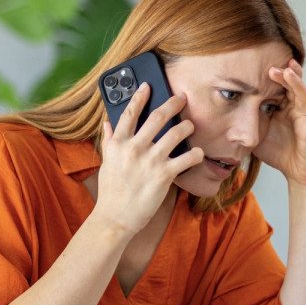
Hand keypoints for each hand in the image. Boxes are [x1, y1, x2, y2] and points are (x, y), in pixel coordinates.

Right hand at [95, 84, 203, 234]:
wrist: (115, 218)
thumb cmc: (111, 192)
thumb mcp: (106, 163)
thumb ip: (109, 141)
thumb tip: (108, 123)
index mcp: (118, 143)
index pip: (130, 112)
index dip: (139, 96)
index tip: (148, 85)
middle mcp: (134, 148)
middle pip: (157, 116)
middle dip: (173, 103)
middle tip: (182, 98)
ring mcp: (150, 160)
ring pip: (176, 132)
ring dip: (187, 126)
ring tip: (190, 126)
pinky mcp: (164, 175)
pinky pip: (187, 158)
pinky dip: (196, 153)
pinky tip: (198, 153)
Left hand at [253, 60, 305, 186]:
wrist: (294, 173)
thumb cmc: (277, 152)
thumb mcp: (255, 135)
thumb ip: (244, 123)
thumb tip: (223, 114)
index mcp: (281, 108)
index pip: (277, 87)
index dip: (271, 78)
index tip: (258, 68)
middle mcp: (294, 110)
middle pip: (291, 86)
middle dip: (283, 75)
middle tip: (271, 67)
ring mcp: (304, 118)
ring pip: (303, 95)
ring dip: (297, 82)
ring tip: (290, 71)